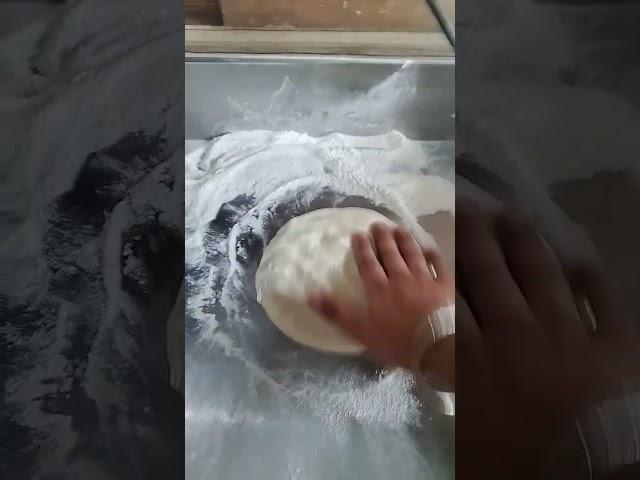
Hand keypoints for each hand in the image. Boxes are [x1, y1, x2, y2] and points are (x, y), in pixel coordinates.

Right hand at [307, 222, 453, 373]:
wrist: (435, 345)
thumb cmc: (395, 341)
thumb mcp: (360, 331)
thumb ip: (336, 312)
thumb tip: (310, 294)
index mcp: (379, 289)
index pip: (368, 264)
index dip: (362, 248)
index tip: (358, 234)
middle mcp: (400, 278)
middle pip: (390, 254)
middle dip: (383, 238)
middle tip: (377, 224)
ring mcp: (424, 279)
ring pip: (413, 254)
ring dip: (405, 240)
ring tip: (399, 228)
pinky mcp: (443, 285)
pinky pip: (438, 265)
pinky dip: (433, 255)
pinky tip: (429, 247)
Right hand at [456, 198, 639, 478]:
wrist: (591, 472)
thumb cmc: (520, 460)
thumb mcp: (467, 433)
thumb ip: (450, 390)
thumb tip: (429, 362)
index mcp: (480, 355)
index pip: (454, 296)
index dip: (444, 261)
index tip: (436, 233)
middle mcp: (517, 330)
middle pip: (490, 273)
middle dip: (475, 236)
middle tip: (466, 204)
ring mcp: (568, 330)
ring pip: (540, 274)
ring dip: (523, 242)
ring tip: (510, 212)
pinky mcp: (612, 340)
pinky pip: (602, 300)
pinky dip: (591, 279)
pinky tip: (580, 259)